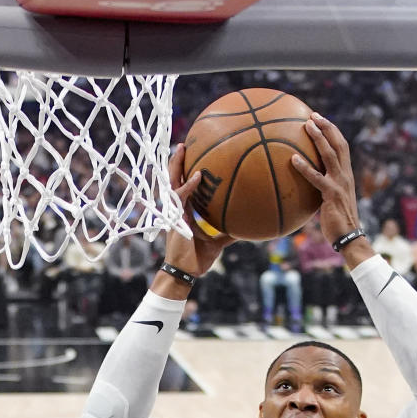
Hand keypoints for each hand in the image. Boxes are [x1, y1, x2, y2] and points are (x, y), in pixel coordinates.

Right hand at [165, 143, 232, 276]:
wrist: (186, 273)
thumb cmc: (198, 260)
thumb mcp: (217, 244)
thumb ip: (227, 233)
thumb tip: (245, 229)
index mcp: (184, 211)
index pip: (183, 186)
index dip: (184, 171)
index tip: (192, 156)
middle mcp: (177, 208)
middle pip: (174, 179)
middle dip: (177, 161)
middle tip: (185, 144)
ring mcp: (174, 212)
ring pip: (171, 182)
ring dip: (176, 165)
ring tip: (182, 148)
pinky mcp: (174, 219)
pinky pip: (180, 197)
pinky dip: (188, 186)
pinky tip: (198, 177)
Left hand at [292, 115, 359, 246]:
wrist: (349, 238)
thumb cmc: (339, 222)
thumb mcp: (333, 201)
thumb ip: (324, 188)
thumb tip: (309, 184)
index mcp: (347, 175)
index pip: (342, 147)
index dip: (332, 131)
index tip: (320, 119)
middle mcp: (345, 176)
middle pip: (338, 144)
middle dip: (326, 127)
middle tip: (313, 115)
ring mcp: (339, 184)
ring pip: (330, 155)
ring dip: (318, 138)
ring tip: (306, 125)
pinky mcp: (331, 195)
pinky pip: (316, 177)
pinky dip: (305, 167)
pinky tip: (293, 158)